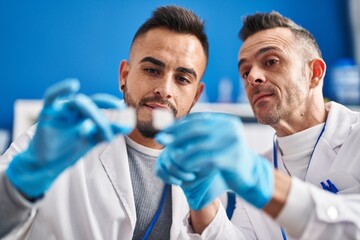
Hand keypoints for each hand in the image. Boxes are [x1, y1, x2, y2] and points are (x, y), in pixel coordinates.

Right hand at [6, 79, 132, 198]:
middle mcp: (74, 108)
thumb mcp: (93, 139)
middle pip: (92, 103)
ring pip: (78, 102)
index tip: (124, 109)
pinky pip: (52, 96)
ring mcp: (62, 109)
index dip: (112, 103)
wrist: (47, 165)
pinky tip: (73, 85)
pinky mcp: (48, 111)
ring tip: (92, 133)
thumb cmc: (69, 150)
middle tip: (109, 131)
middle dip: (104, 114)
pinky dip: (61, 89)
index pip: (101, 103)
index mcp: (86, 112)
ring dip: (91, 114)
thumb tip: (129, 124)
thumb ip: (110, 130)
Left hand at [155, 113, 273, 209]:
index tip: (163, 132)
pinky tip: (183, 166)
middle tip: (161, 141)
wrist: (250, 175)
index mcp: (225, 121)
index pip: (197, 119)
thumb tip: (170, 131)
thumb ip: (199, 135)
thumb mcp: (215, 142)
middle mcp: (230, 128)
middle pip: (197, 129)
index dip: (177, 125)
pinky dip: (192, 162)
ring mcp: (233, 142)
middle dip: (176, 135)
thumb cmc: (227, 158)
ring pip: (200, 145)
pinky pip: (206, 159)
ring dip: (182, 151)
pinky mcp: (233, 158)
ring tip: (171, 157)